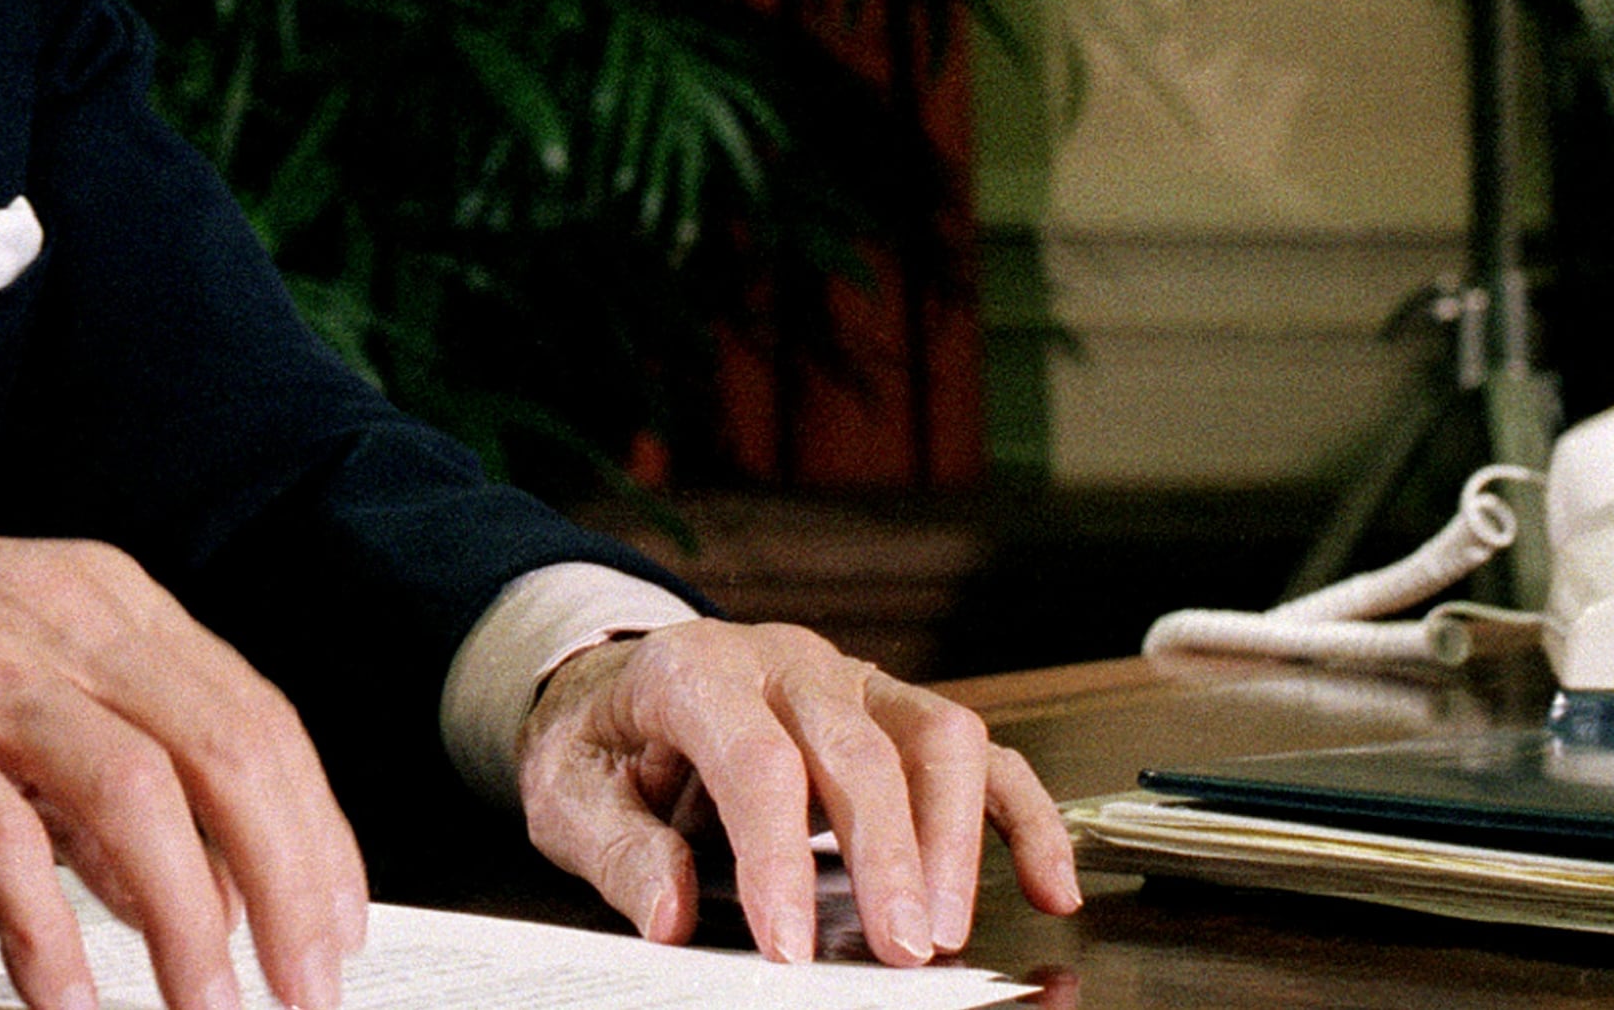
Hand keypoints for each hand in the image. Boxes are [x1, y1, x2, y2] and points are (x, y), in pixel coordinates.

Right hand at [0, 507, 367, 1009]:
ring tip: (205, 1007)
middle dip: (285, 883)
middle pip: (223, 747)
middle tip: (303, 987)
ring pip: (130, 787)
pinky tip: (64, 991)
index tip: (337, 929)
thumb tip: (192, 879)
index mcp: (102, 598)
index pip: (255, 715)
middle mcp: (54, 613)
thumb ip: (97, 764)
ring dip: (186, 917)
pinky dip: (43, 921)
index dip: (316, 832)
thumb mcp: (8, 674)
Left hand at [516, 621, 1081, 965]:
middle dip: (887, 854)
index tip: (790, 946)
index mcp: (692, 671)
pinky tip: (1046, 887)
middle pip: (857, 744)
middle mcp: (782, 663)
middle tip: (900, 951)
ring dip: (955, 836)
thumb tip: (667, 916)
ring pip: (934, 734)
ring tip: (949, 931)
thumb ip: (617, 849)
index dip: (777, 855)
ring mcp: (850, 681)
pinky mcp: (894, 712)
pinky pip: (980, 754)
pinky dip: (1023, 817)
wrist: (617, 683)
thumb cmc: (601, 741)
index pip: (753, 756)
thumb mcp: (567, 792)